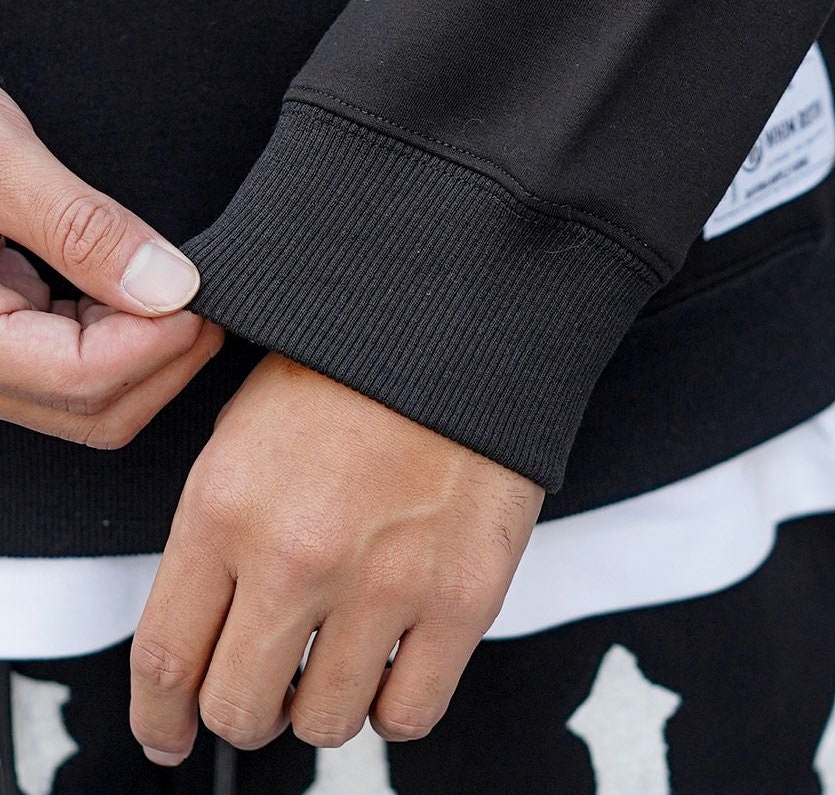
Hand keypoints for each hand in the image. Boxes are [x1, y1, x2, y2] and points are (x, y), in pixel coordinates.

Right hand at [0, 88, 223, 445]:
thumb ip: (79, 227)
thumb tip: (168, 285)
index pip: (79, 377)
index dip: (158, 341)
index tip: (203, 292)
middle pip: (89, 408)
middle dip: (164, 358)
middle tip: (209, 294)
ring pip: (82, 396)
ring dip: (145, 350)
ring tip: (178, 285)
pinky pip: (63, 363)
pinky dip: (112, 333)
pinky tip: (129, 286)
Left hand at [130, 353, 544, 762]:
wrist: (464, 312)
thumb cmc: (360, 356)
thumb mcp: (248, 422)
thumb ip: (217, 527)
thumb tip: (201, 618)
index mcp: (226, 504)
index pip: (165, 658)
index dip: (160, 716)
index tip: (170, 730)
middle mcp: (295, 554)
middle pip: (238, 709)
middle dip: (244, 711)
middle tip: (264, 689)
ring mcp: (381, 582)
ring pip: (323, 722)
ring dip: (322, 706)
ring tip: (338, 659)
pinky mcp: (462, 596)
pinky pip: (409, 712)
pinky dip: (394, 702)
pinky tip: (394, 658)